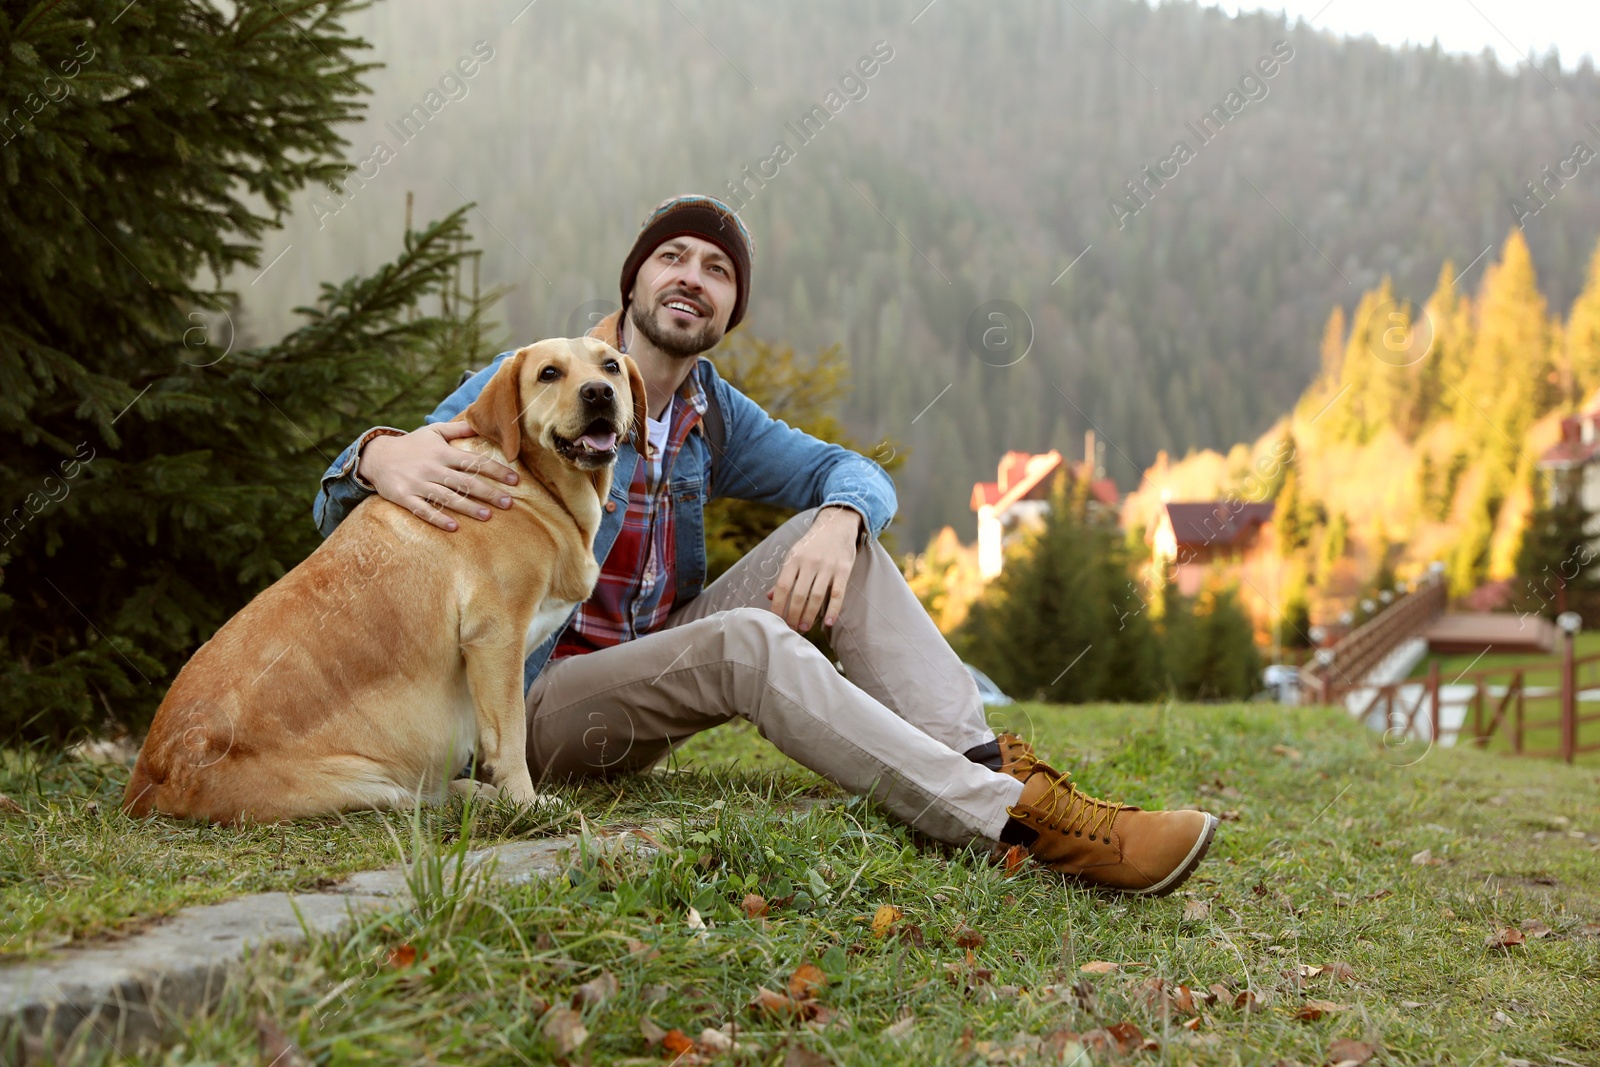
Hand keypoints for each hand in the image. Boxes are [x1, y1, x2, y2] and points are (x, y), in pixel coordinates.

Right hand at [358, 421, 519, 531]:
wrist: (376, 456)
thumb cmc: (410, 445)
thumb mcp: (433, 432)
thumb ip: (457, 430)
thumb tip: (480, 423)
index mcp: (442, 453)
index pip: (474, 461)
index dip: (496, 470)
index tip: (514, 480)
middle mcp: (433, 468)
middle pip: (465, 481)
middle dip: (488, 492)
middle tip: (509, 503)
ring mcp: (418, 484)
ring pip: (447, 497)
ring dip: (468, 507)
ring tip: (488, 516)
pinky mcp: (405, 497)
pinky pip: (423, 510)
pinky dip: (438, 518)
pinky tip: (454, 527)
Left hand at [768, 507, 861, 630]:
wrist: (837, 525)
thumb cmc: (812, 544)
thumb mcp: (794, 554)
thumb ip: (784, 576)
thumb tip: (770, 596)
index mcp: (794, 558)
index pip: (783, 586)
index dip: (778, 606)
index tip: (775, 621)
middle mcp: (810, 562)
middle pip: (799, 595)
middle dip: (794, 615)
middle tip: (791, 629)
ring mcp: (827, 566)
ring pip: (817, 596)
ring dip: (810, 615)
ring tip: (804, 627)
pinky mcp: (843, 570)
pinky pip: (838, 593)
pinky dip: (833, 609)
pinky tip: (828, 623)